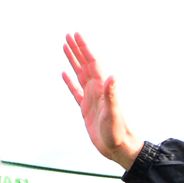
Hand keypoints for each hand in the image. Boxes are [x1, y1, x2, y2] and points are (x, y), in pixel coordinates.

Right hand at [62, 33, 143, 169]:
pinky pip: (75, 91)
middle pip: (85, 64)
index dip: (85, 48)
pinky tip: (64, 73)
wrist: (119, 148)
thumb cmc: (118, 132)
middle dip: (77, 49)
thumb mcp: (114, 113)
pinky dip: (69, 81)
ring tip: (65, 47)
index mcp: (103, 88)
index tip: (77, 34)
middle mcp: (97, 89)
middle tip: (68, 35)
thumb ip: (112, 95)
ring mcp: (91, 98)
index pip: (93, 63)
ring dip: (73, 60)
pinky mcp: (86, 108)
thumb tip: (113, 76)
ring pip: (80, 74)